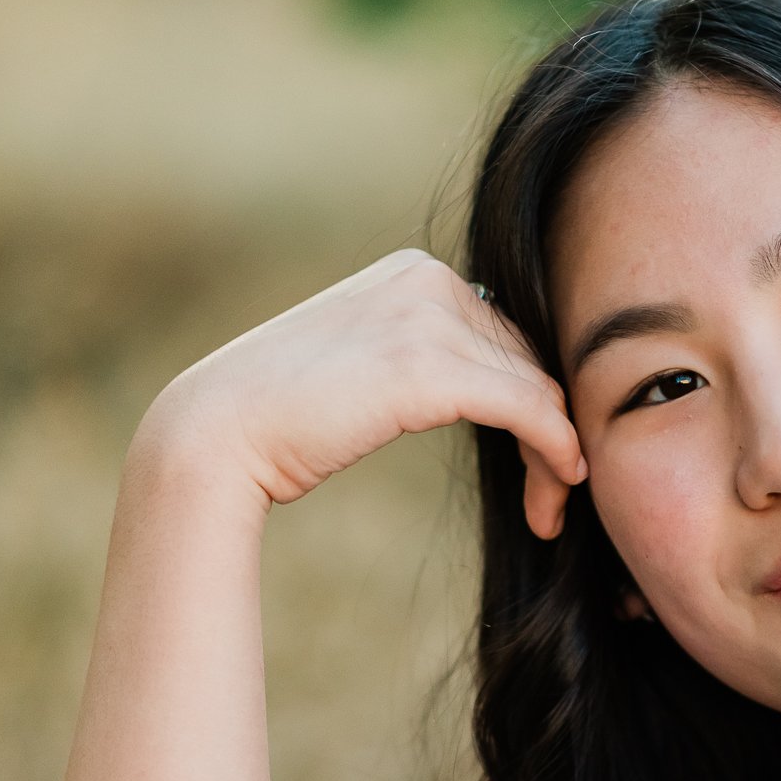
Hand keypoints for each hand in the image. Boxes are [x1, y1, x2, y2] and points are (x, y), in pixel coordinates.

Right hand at [132, 247, 586, 538]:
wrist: (217, 432)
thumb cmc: (282, 418)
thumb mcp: (362, 367)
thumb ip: (416, 359)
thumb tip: (473, 388)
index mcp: (413, 272)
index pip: (505, 336)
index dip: (535, 399)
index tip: (543, 460)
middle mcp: (427, 279)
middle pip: (527, 359)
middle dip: (552, 428)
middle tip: (558, 496)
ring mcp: (428, 317)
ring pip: (536, 386)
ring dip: (557, 451)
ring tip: (555, 508)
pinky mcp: (430, 367)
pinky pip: (526, 407)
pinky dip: (554, 446)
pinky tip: (563, 481)